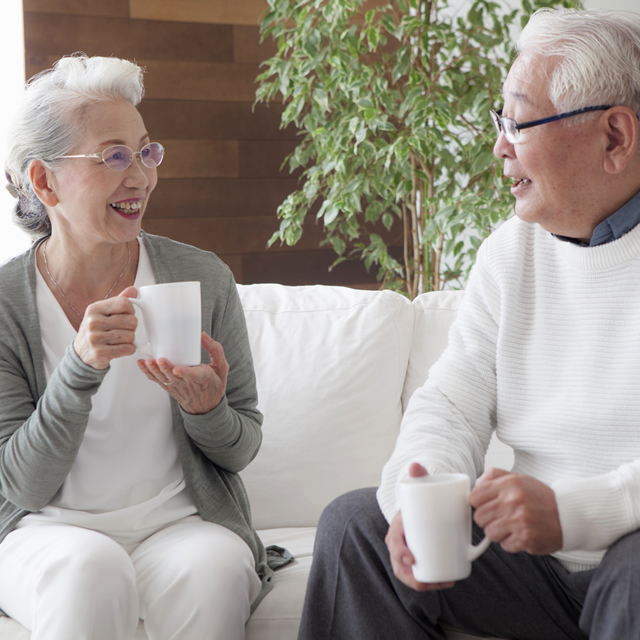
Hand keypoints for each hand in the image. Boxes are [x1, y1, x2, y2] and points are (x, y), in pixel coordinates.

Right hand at [73, 291, 137, 369]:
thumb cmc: (96, 330)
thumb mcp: (103, 312)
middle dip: (131, 327)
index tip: (125, 315)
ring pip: (131, 336)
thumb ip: (119, 301)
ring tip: (118, 339)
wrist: (81, 353)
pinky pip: (128, 349)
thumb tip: (133, 290)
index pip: (124, 303)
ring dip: (129, 339)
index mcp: (94, 309)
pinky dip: (129, 349)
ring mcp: (95, 338)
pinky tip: (119, 347)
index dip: (130, 310)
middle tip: (122, 330)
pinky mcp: (100, 353)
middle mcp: (93, 322)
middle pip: (131, 321)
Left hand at [137, 332, 228, 414]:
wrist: (207, 407)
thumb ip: (216, 350)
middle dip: (165, 369)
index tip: (177, 369)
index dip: (185, 373)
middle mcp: (189, 384)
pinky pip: (158, 382)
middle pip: (175, 377)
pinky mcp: (170, 388)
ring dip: (155, 371)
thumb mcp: (222, 368)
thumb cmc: (214, 383)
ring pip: (165, 380)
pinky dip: (148, 373)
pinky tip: (142, 364)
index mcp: (203, 378)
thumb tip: (202, 335)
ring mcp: (178, 387)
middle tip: (159, 360)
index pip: (194, 376)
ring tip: (148, 362)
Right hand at [385, 462, 455, 591]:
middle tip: (433, 580)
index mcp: (397, 527)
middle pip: (400, 565)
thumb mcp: (418, 487)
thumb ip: (418, 475)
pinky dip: (429, 582)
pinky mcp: (420, 558)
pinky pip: (420, 574)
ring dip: (424, 583)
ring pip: (411, 573)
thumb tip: (416, 465)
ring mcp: (409, 552)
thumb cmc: (420, 497)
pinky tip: (444, 583)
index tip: (412, 560)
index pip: (393, 542)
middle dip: (413, 578)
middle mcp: (400, 543)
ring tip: (444, 582)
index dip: (399, 553)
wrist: (423, 504)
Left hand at [470, 468, 561, 554]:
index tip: (485, 504)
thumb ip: (493, 476)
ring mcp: (519, 521)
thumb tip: (475, 485)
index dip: (478, 503)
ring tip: (511, 525)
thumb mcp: (517, 478)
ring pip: (489, 533)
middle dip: (487, 518)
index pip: (474, 497)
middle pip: (479, 517)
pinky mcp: (525, 539)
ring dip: (497, 532)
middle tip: (500, 516)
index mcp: (509, 484)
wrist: (567, 515)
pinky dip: (510, 542)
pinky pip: (504, 545)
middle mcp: (513, 501)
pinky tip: (520, 533)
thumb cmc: (539, 497)